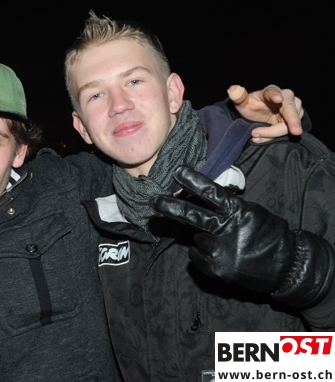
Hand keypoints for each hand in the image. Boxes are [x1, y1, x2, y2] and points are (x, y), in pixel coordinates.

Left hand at [150, 165, 334, 307]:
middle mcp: (226, 230)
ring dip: (205, 239)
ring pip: (196, 239)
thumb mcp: (252, 213)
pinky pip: (198, 256)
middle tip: (154, 201)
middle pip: (192, 215)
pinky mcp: (216, 269)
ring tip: (227, 244)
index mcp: (237, 211)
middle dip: (170, 207)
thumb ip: (227, 209)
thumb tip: (198, 200)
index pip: (211, 193)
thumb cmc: (268, 234)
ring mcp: (220, 251)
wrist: (286, 266)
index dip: (193, 181)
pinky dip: (205, 255)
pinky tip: (224, 256)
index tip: (177, 171)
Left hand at [228, 84, 303, 141]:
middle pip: (290, 111)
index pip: (274, 92)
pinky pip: (287, 132)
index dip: (276, 95)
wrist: (258, 114)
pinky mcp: (295, 121)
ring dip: (272, 134)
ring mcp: (294, 110)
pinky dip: (272, 137)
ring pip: (288, 125)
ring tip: (255, 136)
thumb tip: (232, 89)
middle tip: (295, 132)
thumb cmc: (252, 105)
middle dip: (293, 121)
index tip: (278, 99)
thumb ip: (238, 96)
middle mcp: (287, 98)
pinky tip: (260, 139)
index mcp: (272, 90)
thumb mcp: (242, 102)